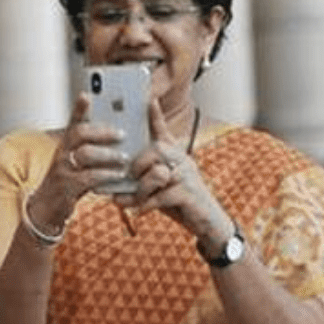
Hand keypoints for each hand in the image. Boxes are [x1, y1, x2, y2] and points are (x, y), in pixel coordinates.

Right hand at [27, 93, 129, 231]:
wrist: (46, 208)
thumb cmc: (69, 180)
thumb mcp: (76, 162)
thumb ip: (92, 148)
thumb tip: (120, 134)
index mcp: (66, 144)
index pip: (72, 121)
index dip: (79, 108)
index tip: (87, 94)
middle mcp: (62, 153)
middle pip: (79, 134)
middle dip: (103, 132)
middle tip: (123, 134)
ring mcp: (62, 170)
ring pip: (85, 154)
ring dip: (108, 155)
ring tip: (124, 157)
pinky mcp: (67, 187)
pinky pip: (89, 177)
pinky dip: (106, 175)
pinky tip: (119, 175)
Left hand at [114, 101, 233, 245]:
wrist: (208, 223)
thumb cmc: (180, 203)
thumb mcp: (161, 187)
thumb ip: (143, 181)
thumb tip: (116, 186)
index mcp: (175, 155)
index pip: (164, 131)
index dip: (156, 115)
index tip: (148, 100)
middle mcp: (183, 161)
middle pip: (156, 150)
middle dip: (138, 165)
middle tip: (129, 178)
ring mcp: (188, 176)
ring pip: (158, 173)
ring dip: (141, 189)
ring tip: (131, 200)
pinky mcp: (190, 194)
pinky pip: (162, 196)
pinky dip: (147, 205)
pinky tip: (139, 212)